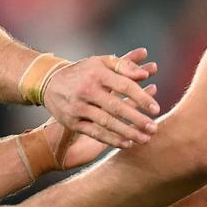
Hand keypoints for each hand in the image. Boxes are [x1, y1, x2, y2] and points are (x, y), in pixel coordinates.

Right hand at [43, 47, 160, 148]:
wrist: (49, 82)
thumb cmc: (84, 71)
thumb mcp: (101, 62)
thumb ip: (124, 65)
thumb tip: (145, 73)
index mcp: (97, 73)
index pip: (124, 86)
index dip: (142, 97)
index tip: (156, 109)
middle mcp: (87, 90)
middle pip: (116, 107)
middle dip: (137, 119)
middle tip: (154, 128)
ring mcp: (78, 107)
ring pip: (106, 123)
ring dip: (128, 132)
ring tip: (145, 139)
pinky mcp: (73, 122)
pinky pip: (95, 133)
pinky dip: (112, 140)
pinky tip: (127, 144)